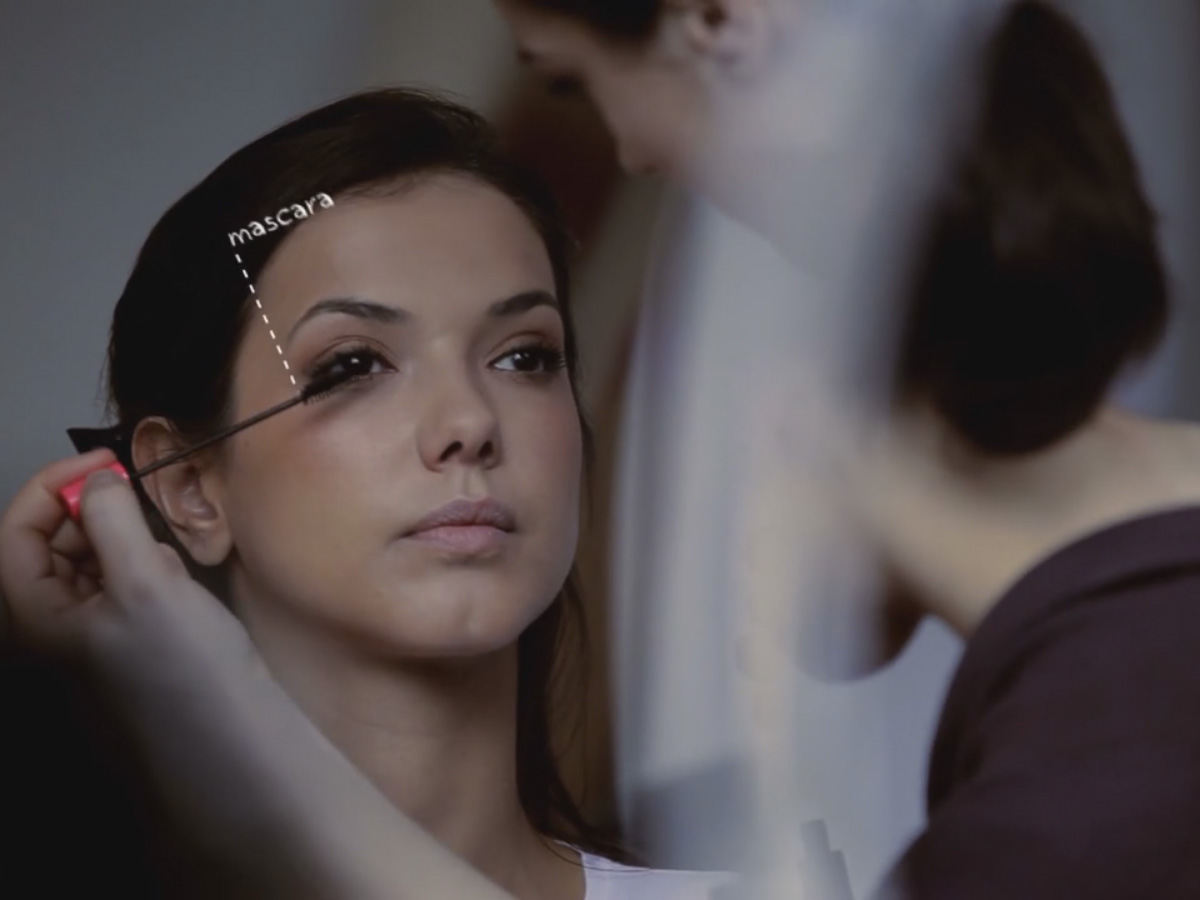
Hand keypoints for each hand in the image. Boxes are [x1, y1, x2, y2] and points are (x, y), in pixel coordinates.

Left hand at [0, 448, 252, 686]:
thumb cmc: (183, 670)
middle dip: (91, 513)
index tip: (106, 462)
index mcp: (35, 618)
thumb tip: (99, 480)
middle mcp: (53, 632)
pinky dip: (144, 572)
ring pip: (90, 567)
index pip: (17, 533)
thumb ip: (113, 520)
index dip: (54, 487)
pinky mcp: (130, 652)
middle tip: (139, 498)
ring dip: (123, 542)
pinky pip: (122, 593)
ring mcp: (91, 645)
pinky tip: (176, 585)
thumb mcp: (145, 581)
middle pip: (49, 548)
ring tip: (163, 553)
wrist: (232, 746)